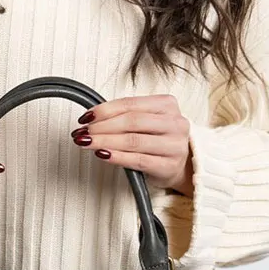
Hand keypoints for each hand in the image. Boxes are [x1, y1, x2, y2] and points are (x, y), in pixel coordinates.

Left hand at [70, 94, 193, 194]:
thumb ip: (126, 116)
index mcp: (167, 105)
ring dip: (105, 141)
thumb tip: (92, 118)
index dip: (104, 110)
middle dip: (102, 127)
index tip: (86, 118)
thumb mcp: (148, 121)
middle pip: (131, 121)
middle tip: (83, 132)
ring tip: (87, 143)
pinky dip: (117, 157)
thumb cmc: (160, 140)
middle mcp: (174, 123)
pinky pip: (138, 160)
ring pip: (133, 141)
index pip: (130, 104)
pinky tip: (102, 155)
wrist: (185, 165)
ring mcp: (174, 145)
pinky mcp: (169, 166)